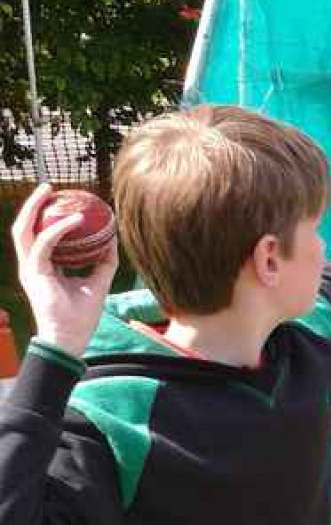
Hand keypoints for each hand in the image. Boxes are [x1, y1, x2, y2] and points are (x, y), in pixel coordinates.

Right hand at [12, 184, 118, 358]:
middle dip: (33, 203)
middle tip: (50, 186)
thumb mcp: (98, 281)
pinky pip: (44, 244)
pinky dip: (59, 230)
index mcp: (42, 267)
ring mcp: (29, 269)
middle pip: (24, 226)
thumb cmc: (81, 315)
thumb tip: (114, 238)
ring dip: (34, 207)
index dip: (45, 215)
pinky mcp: (35, 274)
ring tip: (50, 190)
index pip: (38, 234)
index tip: (61, 198)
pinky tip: (76, 219)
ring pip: (23, 230)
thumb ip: (104, 260)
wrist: (72, 338)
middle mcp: (31, 265)